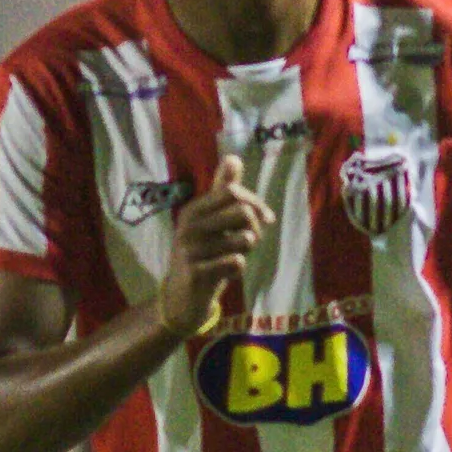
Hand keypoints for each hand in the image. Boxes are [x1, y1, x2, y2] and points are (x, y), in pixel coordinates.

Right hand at [158, 156, 272, 337]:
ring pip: (244, 238)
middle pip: (242, 211)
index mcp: (194, 209)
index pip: (234, 191)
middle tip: (251, 240)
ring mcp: (190, 249)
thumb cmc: (205, 252)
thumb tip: (234, 157)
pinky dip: (240, 266)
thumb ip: (223, 190)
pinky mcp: (196, 272)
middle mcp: (189, 225)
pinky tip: (230, 269)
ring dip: (249, 248)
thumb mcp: (213, 219)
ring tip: (238, 254)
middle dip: (257, 226)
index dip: (257, 203)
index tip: (267, 219)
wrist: (184, 294)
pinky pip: (236, 262)